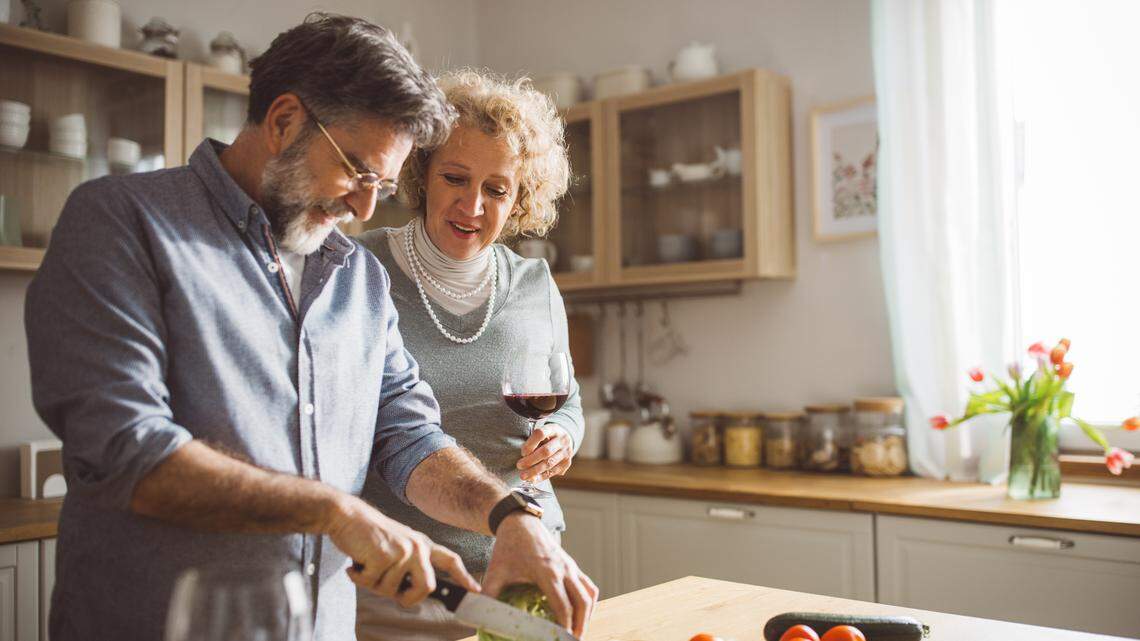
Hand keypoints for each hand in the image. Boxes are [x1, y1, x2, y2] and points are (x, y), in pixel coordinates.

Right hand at [326, 495, 478, 606]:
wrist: (346, 514)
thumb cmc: (368, 535)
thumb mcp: (396, 547)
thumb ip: (409, 567)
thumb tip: (413, 596)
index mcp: (422, 544)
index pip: (450, 560)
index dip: (463, 577)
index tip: (475, 590)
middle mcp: (417, 547)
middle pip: (426, 587)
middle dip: (408, 598)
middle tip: (391, 592)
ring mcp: (402, 550)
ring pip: (391, 590)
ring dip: (373, 583)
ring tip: (366, 563)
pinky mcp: (384, 555)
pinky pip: (371, 583)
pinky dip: (358, 578)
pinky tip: (355, 561)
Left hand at [483, 513, 598, 636]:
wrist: (520, 522)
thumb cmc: (507, 548)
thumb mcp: (495, 572)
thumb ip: (487, 596)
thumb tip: (478, 618)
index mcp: (546, 572)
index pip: (563, 606)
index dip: (565, 626)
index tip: (562, 640)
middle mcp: (564, 569)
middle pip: (583, 603)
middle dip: (580, 626)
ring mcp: (571, 566)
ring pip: (590, 595)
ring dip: (587, 616)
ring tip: (577, 633)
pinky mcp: (573, 565)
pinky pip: (588, 586)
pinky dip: (588, 602)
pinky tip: (581, 615)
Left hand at [517, 422, 573, 482]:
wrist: (566, 440)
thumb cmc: (548, 436)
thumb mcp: (543, 432)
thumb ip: (534, 440)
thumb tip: (524, 455)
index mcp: (554, 429)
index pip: (541, 434)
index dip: (530, 443)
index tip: (522, 452)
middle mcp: (562, 440)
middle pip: (546, 451)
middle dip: (531, 460)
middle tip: (519, 465)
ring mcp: (566, 452)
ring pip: (549, 464)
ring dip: (534, 471)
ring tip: (523, 475)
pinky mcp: (566, 463)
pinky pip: (552, 472)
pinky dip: (541, 477)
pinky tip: (532, 479)